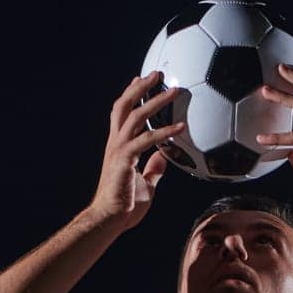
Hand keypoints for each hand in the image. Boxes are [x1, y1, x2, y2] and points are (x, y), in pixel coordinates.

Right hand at [89, 70, 185, 229]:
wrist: (110, 219)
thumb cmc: (125, 206)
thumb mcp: (146, 184)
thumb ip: (153, 169)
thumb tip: (164, 158)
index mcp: (118, 146)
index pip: (122, 113)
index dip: (130, 94)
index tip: (140, 80)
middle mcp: (116, 142)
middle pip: (125, 104)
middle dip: (140, 86)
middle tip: (158, 73)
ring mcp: (119, 149)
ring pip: (136, 115)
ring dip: (156, 100)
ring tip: (174, 90)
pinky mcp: (126, 159)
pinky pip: (148, 139)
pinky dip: (166, 131)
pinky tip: (182, 127)